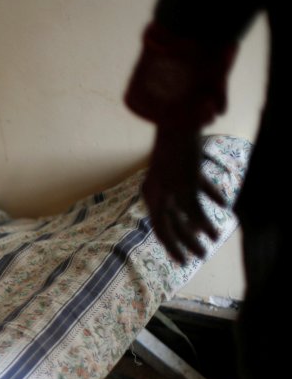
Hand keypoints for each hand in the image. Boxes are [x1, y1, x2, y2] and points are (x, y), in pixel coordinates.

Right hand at [141, 127, 226, 263]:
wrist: (180, 115)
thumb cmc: (180, 154)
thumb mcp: (187, 186)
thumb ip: (193, 210)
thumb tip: (200, 232)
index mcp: (154, 197)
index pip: (162, 229)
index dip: (174, 247)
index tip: (184, 263)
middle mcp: (160, 190)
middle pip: (174, 221)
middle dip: (189, 238)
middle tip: (203, 254)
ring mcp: (172, 178)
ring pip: (185, 206)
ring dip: (201, 221)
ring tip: (215, 234)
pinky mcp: (185, 166)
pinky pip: (196, 187)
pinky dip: (209, 196)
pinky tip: (224, 204)